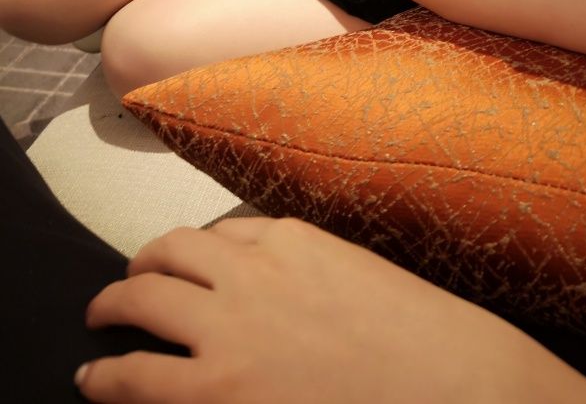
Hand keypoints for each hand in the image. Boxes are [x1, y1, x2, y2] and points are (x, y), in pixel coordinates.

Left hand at [75, 216, 585, 403]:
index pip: (223, 233)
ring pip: (145, 298)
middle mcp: (254, 272)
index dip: (195, 253)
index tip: (185, 266)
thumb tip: (279, 286)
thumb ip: (313, 271)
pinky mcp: (219, 392)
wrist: (456, 386)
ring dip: (114, 303)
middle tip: (127, 282)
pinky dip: (108, 375)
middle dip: (143, 263)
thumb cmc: (427, 342)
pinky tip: (94, 378)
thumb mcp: (365, 279)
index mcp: (295, 240)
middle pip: (173, 252)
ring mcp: (232, 330)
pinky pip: (139, 375)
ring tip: (101, 315)